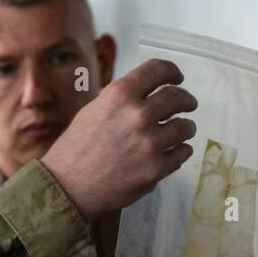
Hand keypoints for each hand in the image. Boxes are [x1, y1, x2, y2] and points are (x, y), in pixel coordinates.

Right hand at [41, 58, 197, 221]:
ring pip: (185, 127)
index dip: (172, 72)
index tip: (177, 78)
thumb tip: (149, 94)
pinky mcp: (155, 169)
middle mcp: (138, 115)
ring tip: (185, 130)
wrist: (68, 186)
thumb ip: (123, 100)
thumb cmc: (77, 147)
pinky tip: (178, 150)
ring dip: (187, 127)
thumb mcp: (95, 110)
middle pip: (177, 97)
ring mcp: (149, 143)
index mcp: (120, 95)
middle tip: (189, 104)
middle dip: (186, 99)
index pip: (158, 70)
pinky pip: (181, 154)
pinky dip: (182, 150)